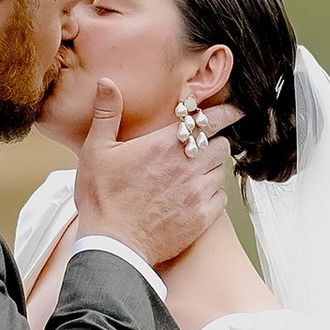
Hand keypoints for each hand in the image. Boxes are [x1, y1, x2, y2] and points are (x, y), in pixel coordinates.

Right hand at [71, 77, 239, 270]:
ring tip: (192, 176)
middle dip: (213, 144)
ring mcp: (198, 193)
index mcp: (165, 145)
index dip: (226, 114)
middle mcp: (189, 166)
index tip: (233, 112)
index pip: (210, 120)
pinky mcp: (203, 217)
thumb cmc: (102, 199)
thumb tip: (107, 83)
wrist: (112, 246)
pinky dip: (212, 196)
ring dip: (211, 170)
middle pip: (222, 146)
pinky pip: (221, 199)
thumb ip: (107, 114)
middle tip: (199, 150)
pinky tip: (193, 198)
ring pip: (221, 172)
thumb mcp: (96, 151)